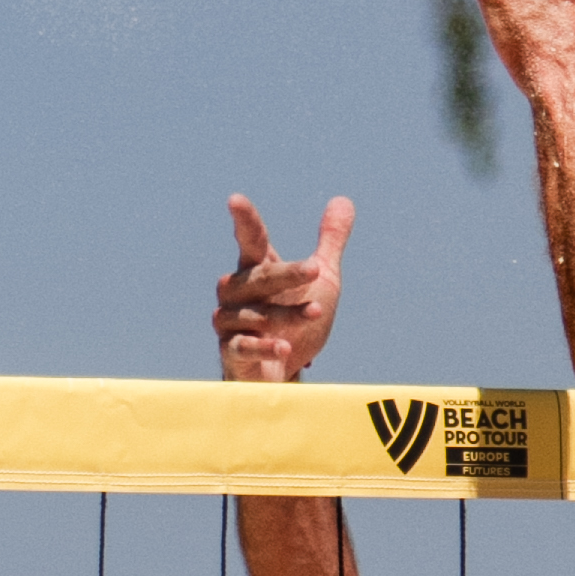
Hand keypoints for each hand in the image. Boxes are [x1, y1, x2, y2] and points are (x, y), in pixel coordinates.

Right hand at [213, 193, 353, 382]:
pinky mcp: (232, 353)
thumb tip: (343, 200)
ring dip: (288, 315)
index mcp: (257, 270)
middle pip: (260, 276)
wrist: (282, 375)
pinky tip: (284, 347)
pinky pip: (243, 346)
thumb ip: (329, 243)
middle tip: (315, 269)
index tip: (235, 200)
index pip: (251, 241)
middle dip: (288, 274)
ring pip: (256, 313)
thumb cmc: (296, 321)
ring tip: (316, 314)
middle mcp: (237, 293)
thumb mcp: (321, 279)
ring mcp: (231, 323)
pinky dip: (264, 346)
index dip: (244, 221)